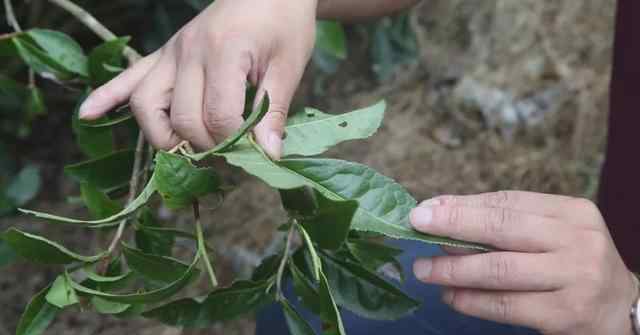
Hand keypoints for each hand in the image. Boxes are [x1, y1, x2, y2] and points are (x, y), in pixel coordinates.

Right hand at [79, 0, 317, 157]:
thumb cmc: (284, 23)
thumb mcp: (289, 66)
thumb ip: (274, 111)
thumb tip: (269, 156)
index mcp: (223, 51)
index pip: (218, 115)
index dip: (235, 142)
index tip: (254, 149)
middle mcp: (188, 51)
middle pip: (181, 117)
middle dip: (204, 145)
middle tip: (229, 151)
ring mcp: (171, 51)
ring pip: (146, 104)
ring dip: (162, 136)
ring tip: (186, 148)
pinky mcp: (163, 53)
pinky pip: (129, 76)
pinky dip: (108, 96)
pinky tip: (88, 114)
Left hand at [410, 191, 638, 334]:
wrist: (622, 310)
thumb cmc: (573, 265)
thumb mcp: (550, 235)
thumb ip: (501, 221)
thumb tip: (440, 208)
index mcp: (571, 212)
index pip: (507, 202)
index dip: (462, 205)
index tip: (426, 207)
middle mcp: (577, 240)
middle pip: (502, 228)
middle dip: (453, 225)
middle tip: (416, 225)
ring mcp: (575, 278)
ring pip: (499, 269)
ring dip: (453, 269)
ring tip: (424, 269)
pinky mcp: (565, 314)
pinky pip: (506, 305)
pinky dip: (471, 301)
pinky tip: (450, 296)